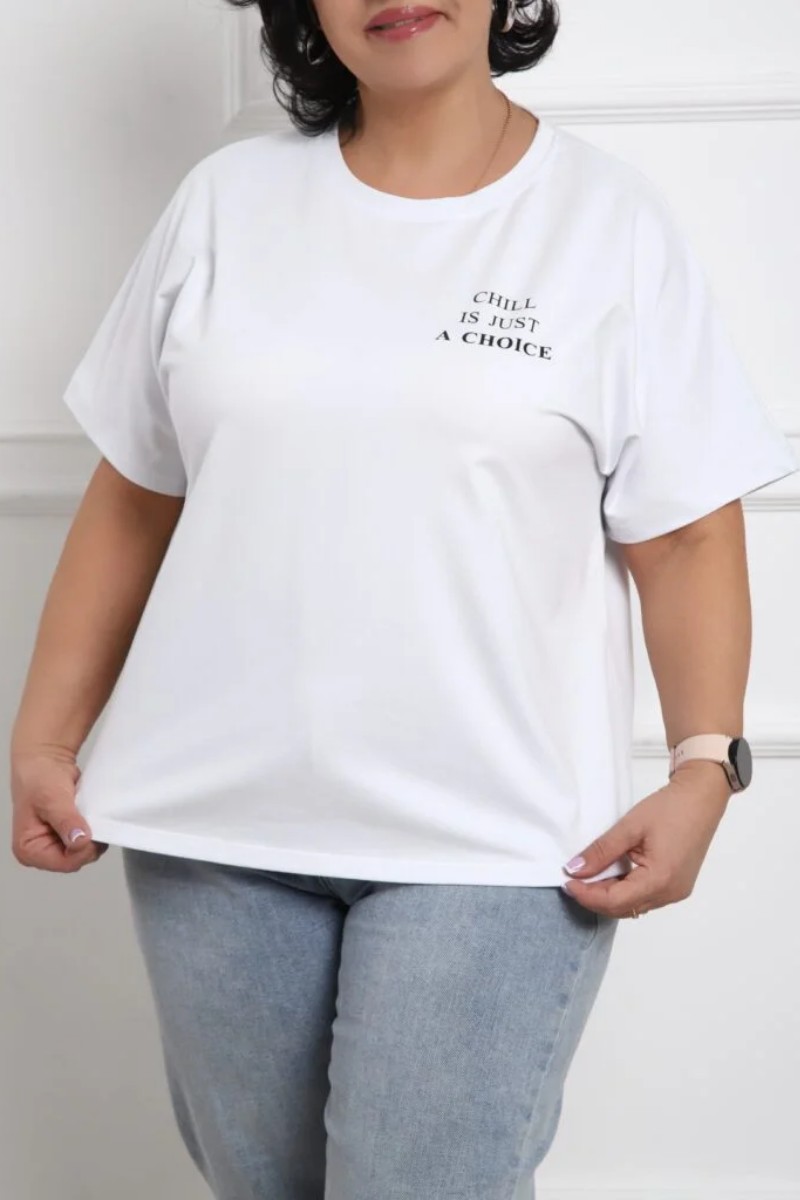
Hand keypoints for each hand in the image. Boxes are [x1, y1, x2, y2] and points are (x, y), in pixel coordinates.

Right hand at [10, 746, 108, 872]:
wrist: (46, 761)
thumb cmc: (39, 777)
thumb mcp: (52, 798)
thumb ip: (66, 821)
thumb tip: (79, 840)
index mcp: (29, 850)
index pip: (65, 864)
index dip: (83, 850)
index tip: (92, 830)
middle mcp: (42, 853)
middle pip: (78, 859)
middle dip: (89, 841)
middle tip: (90, 817)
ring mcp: (56, 845)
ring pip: (86, 851)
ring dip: (94, 834)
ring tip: (87, 813)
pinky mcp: (69, 836)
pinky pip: (90, 840)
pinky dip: (95, 828)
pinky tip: (90, 814)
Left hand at [562, 760, 732, 917]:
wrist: (701, 798)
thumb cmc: (671, 808)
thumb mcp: (629, 827)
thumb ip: (601, 851)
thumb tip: (575, 869)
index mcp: (660, 880)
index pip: (614, 900)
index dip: (587, 895)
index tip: (567, 882)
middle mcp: (670, 893)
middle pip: (624, 908)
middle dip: (595, 898)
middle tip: (574, 880)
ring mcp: (676, 892)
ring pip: (634, 905)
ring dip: (610, 895)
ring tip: (589, 877)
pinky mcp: (677, 885)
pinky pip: (645, 897)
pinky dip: (625, 890)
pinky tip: (611, 876)